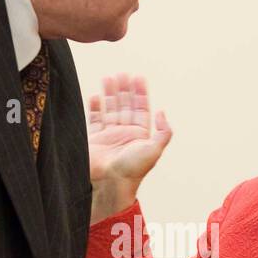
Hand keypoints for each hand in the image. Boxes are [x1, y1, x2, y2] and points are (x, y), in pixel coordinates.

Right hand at [88, 75, 171, 222]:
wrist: (110, 184)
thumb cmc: (133, 170)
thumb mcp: (154, 150)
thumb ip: (163, 131)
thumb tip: (162, 112)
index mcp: (139, 135)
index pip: (140, 109)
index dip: (140, 93)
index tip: (137, 78)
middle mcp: (124, 134)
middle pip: (124, 106)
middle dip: (124, 89)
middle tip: (122, 74)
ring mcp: (109, 136)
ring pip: (110, 109)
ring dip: (110, 94)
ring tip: (108, 77)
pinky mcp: (94, 140)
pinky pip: (94, 120)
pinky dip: (94, 108)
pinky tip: (95, 96)